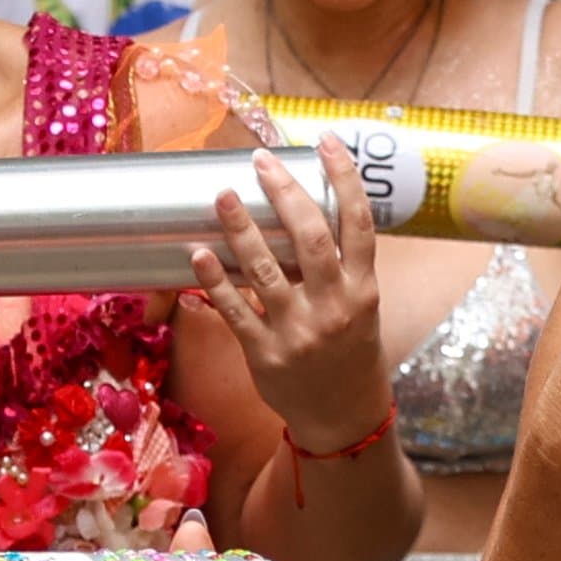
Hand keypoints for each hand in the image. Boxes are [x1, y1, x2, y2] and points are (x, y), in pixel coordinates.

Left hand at [190, 139, 394, 451]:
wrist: (344, 418)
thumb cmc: (350, 352)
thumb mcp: (362, 307)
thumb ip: (341, 266)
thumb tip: (304, 209)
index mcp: (363, 289)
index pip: (359, 222)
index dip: (344, 178)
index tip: (326, 142)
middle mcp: (334, 306)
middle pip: (310, 237)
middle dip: (284, 193)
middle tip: (260, 161)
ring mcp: (298, 331)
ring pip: (264, 270)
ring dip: (240, 229)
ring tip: (221, 195)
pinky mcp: (265, 353)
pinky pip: (234, 311)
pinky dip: (213, 282)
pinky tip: (197, 255)